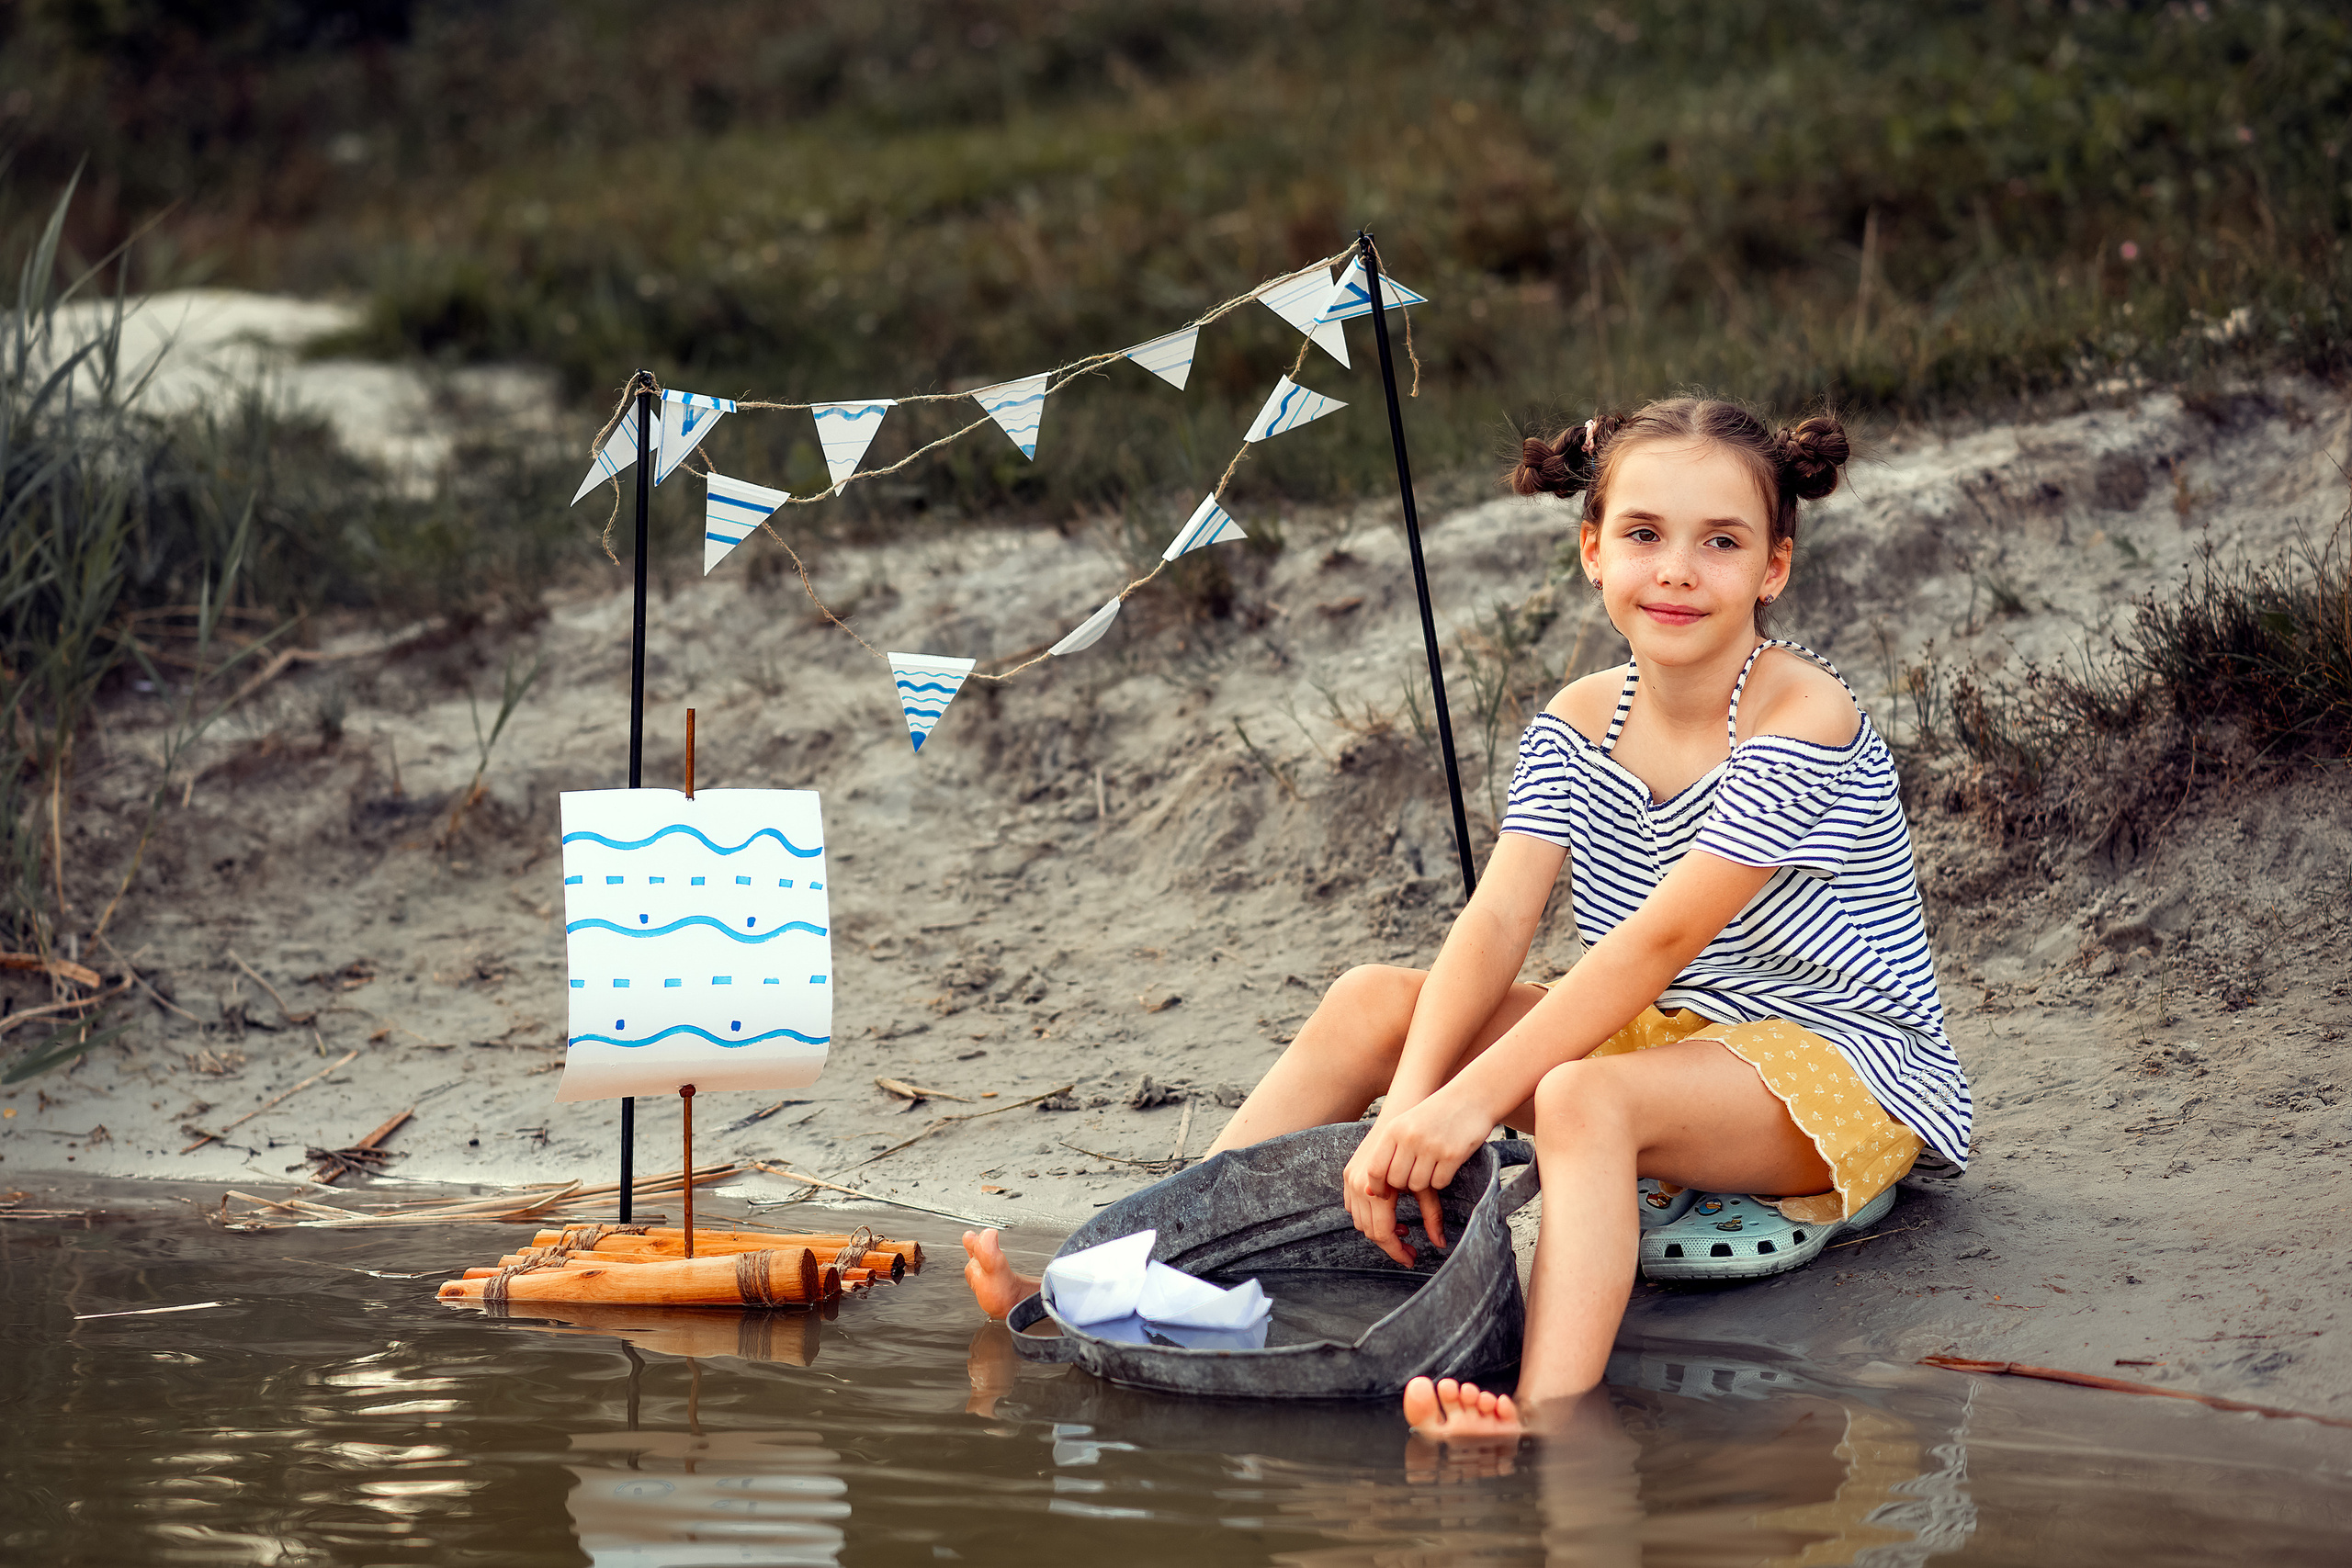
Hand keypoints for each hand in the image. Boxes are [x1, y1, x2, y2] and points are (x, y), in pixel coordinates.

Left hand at [1344, 1093, 1495, 1266]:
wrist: (1469, 1098)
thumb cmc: (1433, 1117)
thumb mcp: (1405, 1128)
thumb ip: (1386, 1156)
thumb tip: (1368, 1193)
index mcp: (1392, 1130)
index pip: (1375, 1171)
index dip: (1378, 1189)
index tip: (1386, 1197)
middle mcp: (1409, 1137)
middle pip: (1396, 1182)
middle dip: (1403, 1190)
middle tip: (1411, 1195)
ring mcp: (1431, 1145)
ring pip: (1417, 1186)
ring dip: (1423, 1185)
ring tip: (1430, 1169)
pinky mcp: (1452, 1154)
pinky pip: (1439, 1183)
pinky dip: (1440, 1180)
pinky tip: (1445, 1166)